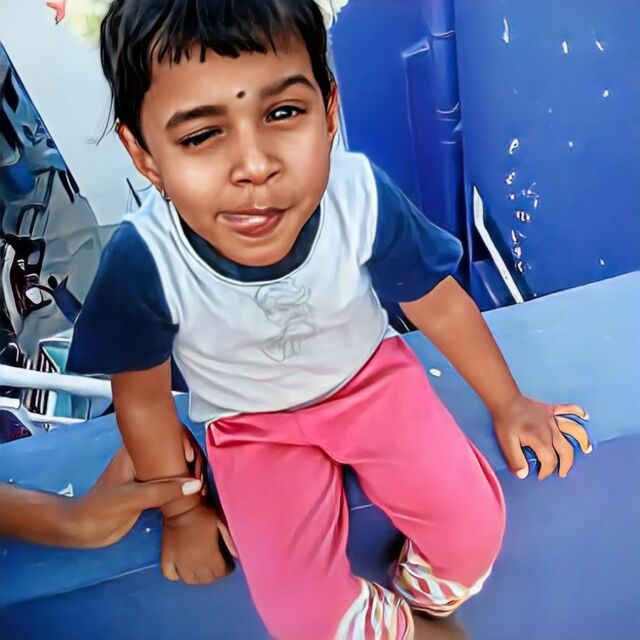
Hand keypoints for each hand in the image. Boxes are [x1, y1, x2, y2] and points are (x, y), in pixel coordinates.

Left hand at [72, 446, 201, 547]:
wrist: (83, 532)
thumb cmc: (100, 509)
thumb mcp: (132, 498)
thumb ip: (162, 491)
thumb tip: (195, 484)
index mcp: (136, 450)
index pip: (167, 438)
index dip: (186, 446)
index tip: (196, 463)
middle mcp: (144, 457)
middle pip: (176, 451)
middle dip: (193, 462)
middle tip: (202, 480)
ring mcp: (147, 473)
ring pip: (176, 467)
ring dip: (190, 475)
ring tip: (201, 488)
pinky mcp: (151, 488)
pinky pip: (173, 482)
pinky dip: (184, 486)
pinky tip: (194, 495)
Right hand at [161, 503, 229, 584]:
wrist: (181, 507)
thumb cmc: (203, 513)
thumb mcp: (221, 523)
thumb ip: (229, 539)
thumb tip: (236, 554)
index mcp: (208, 555)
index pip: (220, 573)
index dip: (226, 569)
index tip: (228, 564)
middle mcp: (193, 563)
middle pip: (205, 579)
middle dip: (214, 575)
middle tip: (216, 567)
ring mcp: (178, 562)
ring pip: (189, 580)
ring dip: (197, 578)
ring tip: (202, 570)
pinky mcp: (167, 558)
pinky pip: (170, 575)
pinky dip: (177, 576)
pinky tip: (183, 570)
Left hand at [492, 394, 591, 479]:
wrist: (505, 400)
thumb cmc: (505, 422)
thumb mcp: (506, 443)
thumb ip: (516, 460)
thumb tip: (524, 475)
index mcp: (539, 440)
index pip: (550, 461)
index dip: (546, 471)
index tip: (540, 475)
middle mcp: (550, 430)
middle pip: (566, 450)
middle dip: (565, 464)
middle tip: (562, 473)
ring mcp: (552, 419)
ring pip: (574, 430)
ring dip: (582, 440)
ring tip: (587, 450)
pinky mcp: (551, 409)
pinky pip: (568, 409)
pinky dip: (578, 412)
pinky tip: (585, 417)